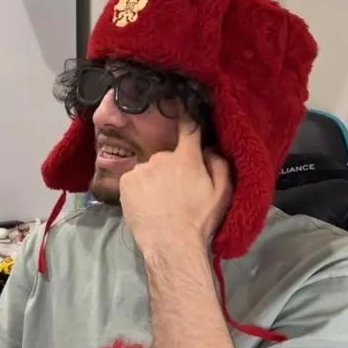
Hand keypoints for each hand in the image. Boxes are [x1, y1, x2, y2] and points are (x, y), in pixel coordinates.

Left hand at [119, 116, 232, 259]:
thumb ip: (219, 165)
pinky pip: (135, 179)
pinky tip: (147, 203)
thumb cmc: (199, 220)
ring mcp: (141, 169)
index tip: (180, 102)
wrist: (170, 245)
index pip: (188, 128)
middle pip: (168, 156)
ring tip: (160, 201)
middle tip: (177, 191)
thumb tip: (210, 148)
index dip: (186, 115)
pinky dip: (140, 187)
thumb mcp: (222, 193)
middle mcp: (161, 158)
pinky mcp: (125, 182)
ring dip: (155, 179)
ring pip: (150, 169)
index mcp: (187, 158)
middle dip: (173, 168)